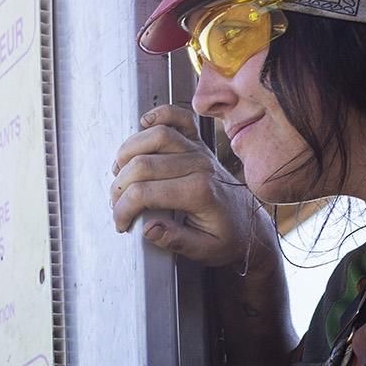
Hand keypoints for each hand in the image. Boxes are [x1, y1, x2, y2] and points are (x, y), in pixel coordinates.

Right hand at [110, 104, 272, 268]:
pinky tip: (144, 125)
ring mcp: (199, 150)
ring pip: (156, 134)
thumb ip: (175, 241)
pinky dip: (159, 115)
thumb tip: (148, 228)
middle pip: (143, 163)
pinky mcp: (199, 143)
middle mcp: (199, 166)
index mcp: (199, 193)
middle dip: (120, 186)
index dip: (123, 208)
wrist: (249, 225)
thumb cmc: (226, 238)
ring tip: (120, 173)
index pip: (145, 192)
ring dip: (128, 152)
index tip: (120, 223)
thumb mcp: (203, 250)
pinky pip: (179, 117)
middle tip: (116, 204)